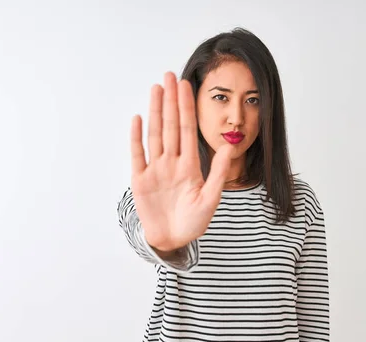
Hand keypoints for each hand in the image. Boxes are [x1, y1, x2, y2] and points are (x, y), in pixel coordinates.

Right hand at [129, 72, 233, 251]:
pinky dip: (137, 137)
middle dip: (171, 101)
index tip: (186, 86)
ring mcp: (155, 169)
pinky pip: (138, 154)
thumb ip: (218, 172)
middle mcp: (172, 162)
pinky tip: (139, 118)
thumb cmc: (193, 222)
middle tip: (169, 76)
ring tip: (156, 89)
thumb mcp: (210, 199)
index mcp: (190, 165)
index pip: (188, 130)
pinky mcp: (140, 179)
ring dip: (155, 112)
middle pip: (171, 126)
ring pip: (155, 134)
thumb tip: (228, 146)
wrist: (172, 240)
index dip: (187, 107)